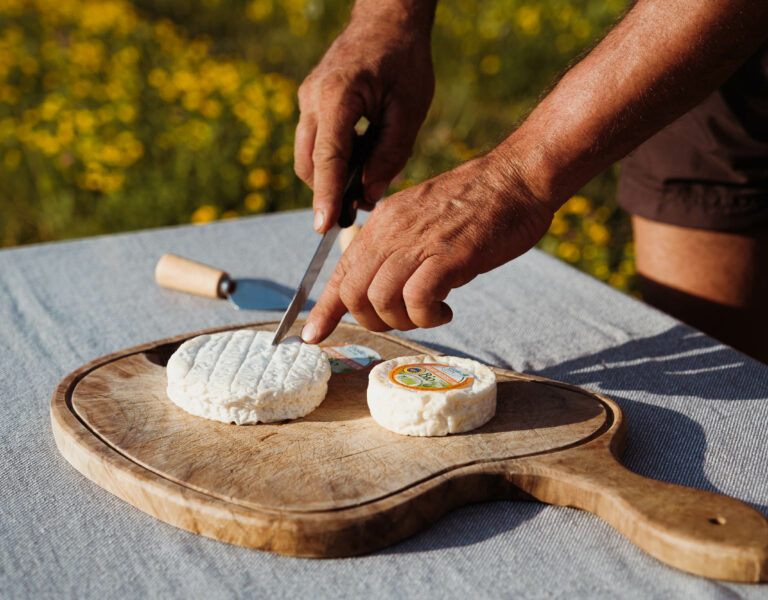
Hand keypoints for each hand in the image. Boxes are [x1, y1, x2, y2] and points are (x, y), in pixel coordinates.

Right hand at [294, 9, 434, 232]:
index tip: (322, 227)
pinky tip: (361, 155)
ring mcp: (307, 99)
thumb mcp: (409, 111)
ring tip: (366, 178)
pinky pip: (315, 141)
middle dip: (329, 191)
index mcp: (338, 97)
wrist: (388, 20)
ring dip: (332, 175)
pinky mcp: (311, 102)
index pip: (327, 158)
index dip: (326, 196)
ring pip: (309, 156)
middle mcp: (313, 98)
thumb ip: (390, 155)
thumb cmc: (404, 61)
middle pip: (309, 163)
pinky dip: (334, 158)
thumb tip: (367, 194)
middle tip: (360, 208)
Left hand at [300, 153, 554, 341]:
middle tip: (405, 319)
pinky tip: (445, 309)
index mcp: (382, 223)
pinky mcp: (447, 256)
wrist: (517, 177)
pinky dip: (427, 316)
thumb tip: (382, 283)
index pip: (340, 272)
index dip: (324, 309)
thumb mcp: (422, 220)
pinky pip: (416, 300)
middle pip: (353, 293)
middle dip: (373, 321)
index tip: (312, 335)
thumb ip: (398, 246)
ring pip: (379, 301)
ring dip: (403, 321)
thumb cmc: (478, 203)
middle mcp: (391, 231)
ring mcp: (417, 243)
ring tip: (431, 313)